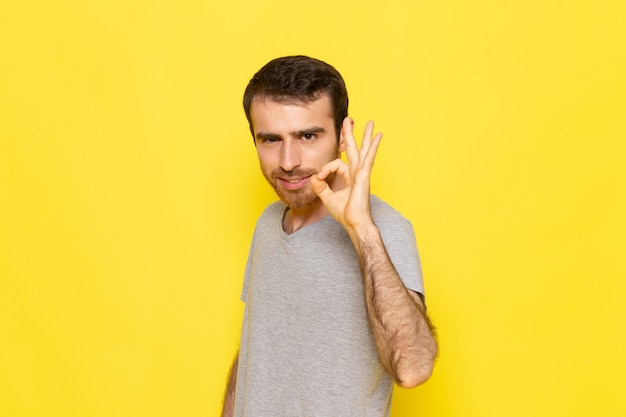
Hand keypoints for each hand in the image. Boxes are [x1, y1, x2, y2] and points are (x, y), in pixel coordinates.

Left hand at [310, 117, 381, 232]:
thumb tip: (313, 177)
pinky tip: (378, 137)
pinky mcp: (364, 176)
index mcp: (349, 176)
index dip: (325, 169)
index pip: (336, 163)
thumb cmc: (345, 213)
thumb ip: (320, 186)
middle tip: (350, 120)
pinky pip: (368, 159)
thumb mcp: (327, 198)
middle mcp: (356, 172)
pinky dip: (372, 147)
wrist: (354, 223)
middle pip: (353, 149)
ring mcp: (362, 173)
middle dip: (351, 134)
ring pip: (363, 150)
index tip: (319, 178)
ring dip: (366, 136)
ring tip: (370, 123)